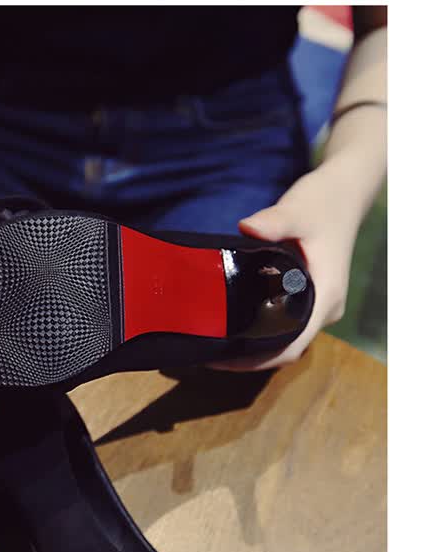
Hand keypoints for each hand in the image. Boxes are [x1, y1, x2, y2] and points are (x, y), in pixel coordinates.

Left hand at [212, 159, 359, 371]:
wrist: (345, 191)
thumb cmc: (324, 202)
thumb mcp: (297, 210)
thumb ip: (274, 221)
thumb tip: (245, 228)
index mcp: (325, 296)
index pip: (291, 346)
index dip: (256, 360)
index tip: (220, 358)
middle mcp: (325, 307)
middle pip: (286, 348)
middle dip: (248, 356)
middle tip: (206, 348)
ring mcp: (320, 302)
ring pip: (287, 335)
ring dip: (255, 342)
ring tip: (214, 337)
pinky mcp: (312, 294)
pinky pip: (286, 320)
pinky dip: (262, 325)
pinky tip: (234, 317)